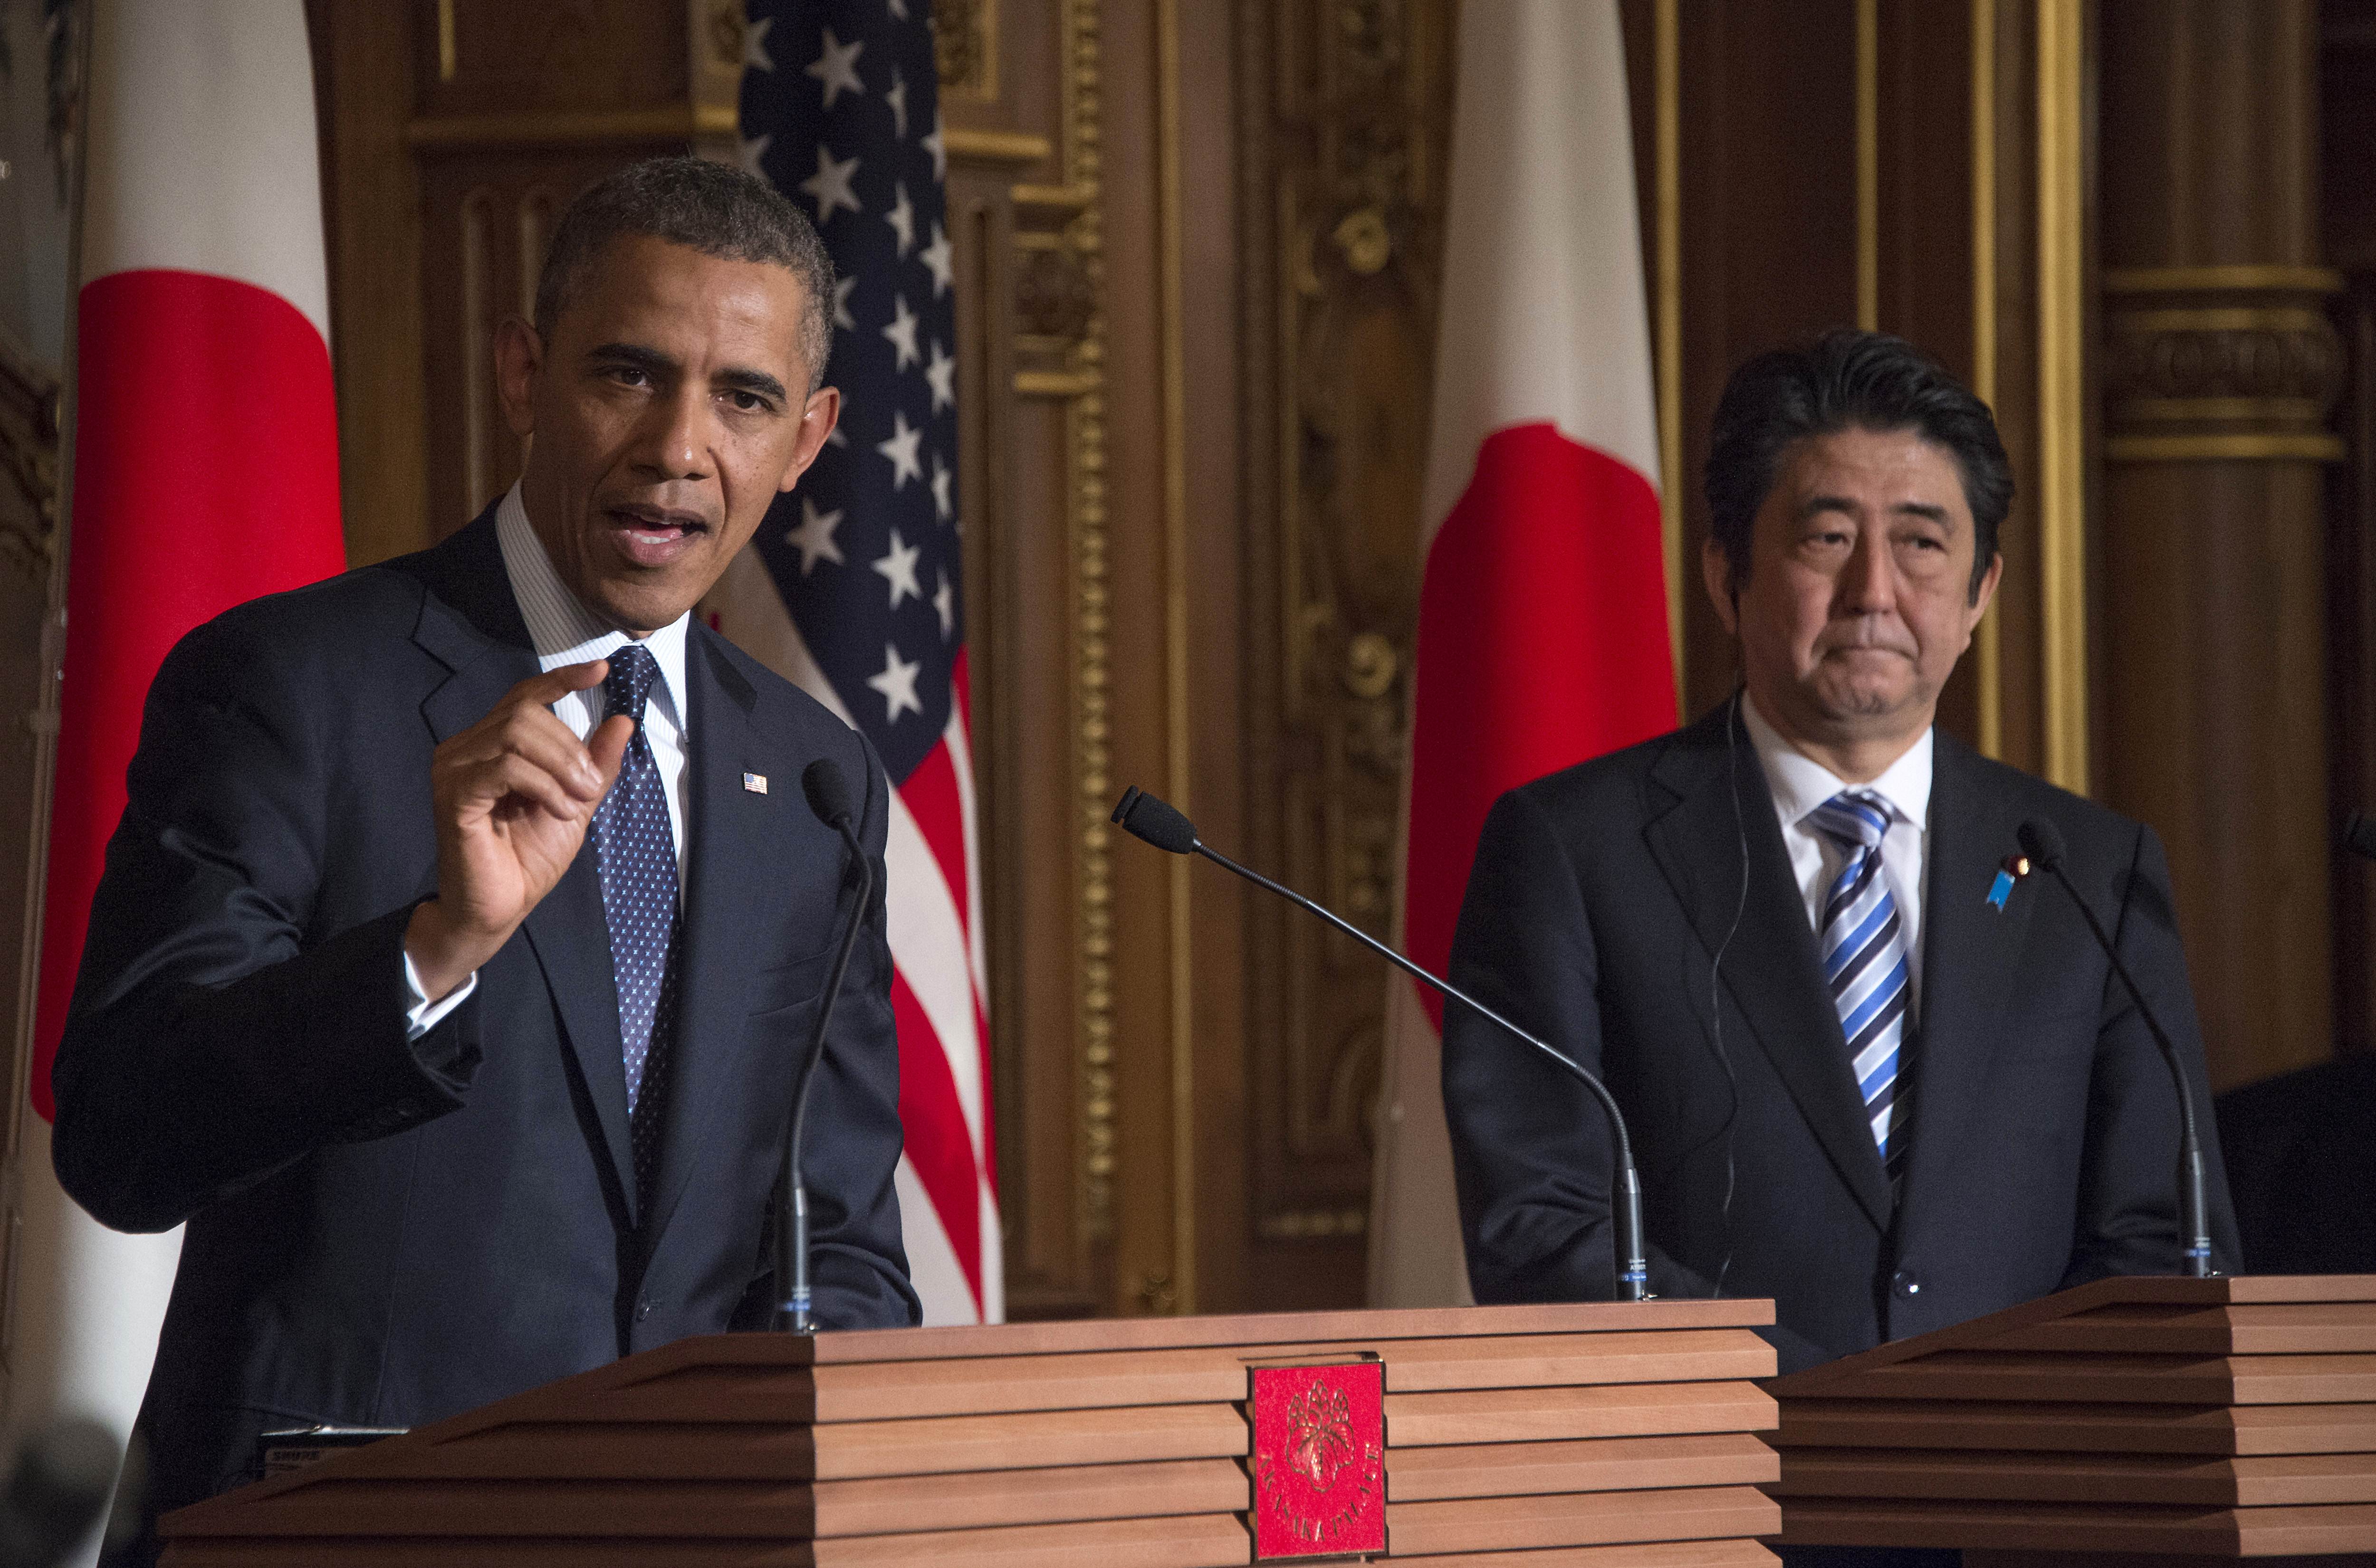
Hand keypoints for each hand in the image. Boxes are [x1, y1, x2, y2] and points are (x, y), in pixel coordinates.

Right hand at [405, 661, 633, 999]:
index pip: (524, 695)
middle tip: (589, 786)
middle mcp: (465, 749)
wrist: (501, 907)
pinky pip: (505, 767)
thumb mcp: (576, 802)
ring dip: (560, 766)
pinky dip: (542, 785)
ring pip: (516, 734)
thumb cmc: (529, 858)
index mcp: (491, 745)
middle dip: (570, 746)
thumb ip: (595, 763)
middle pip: (525, 712)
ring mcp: (453, 769)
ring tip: (576, 801)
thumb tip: (622, 719)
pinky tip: (557, 810)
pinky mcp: (453, 795)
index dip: (562, 677)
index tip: (601, 669)